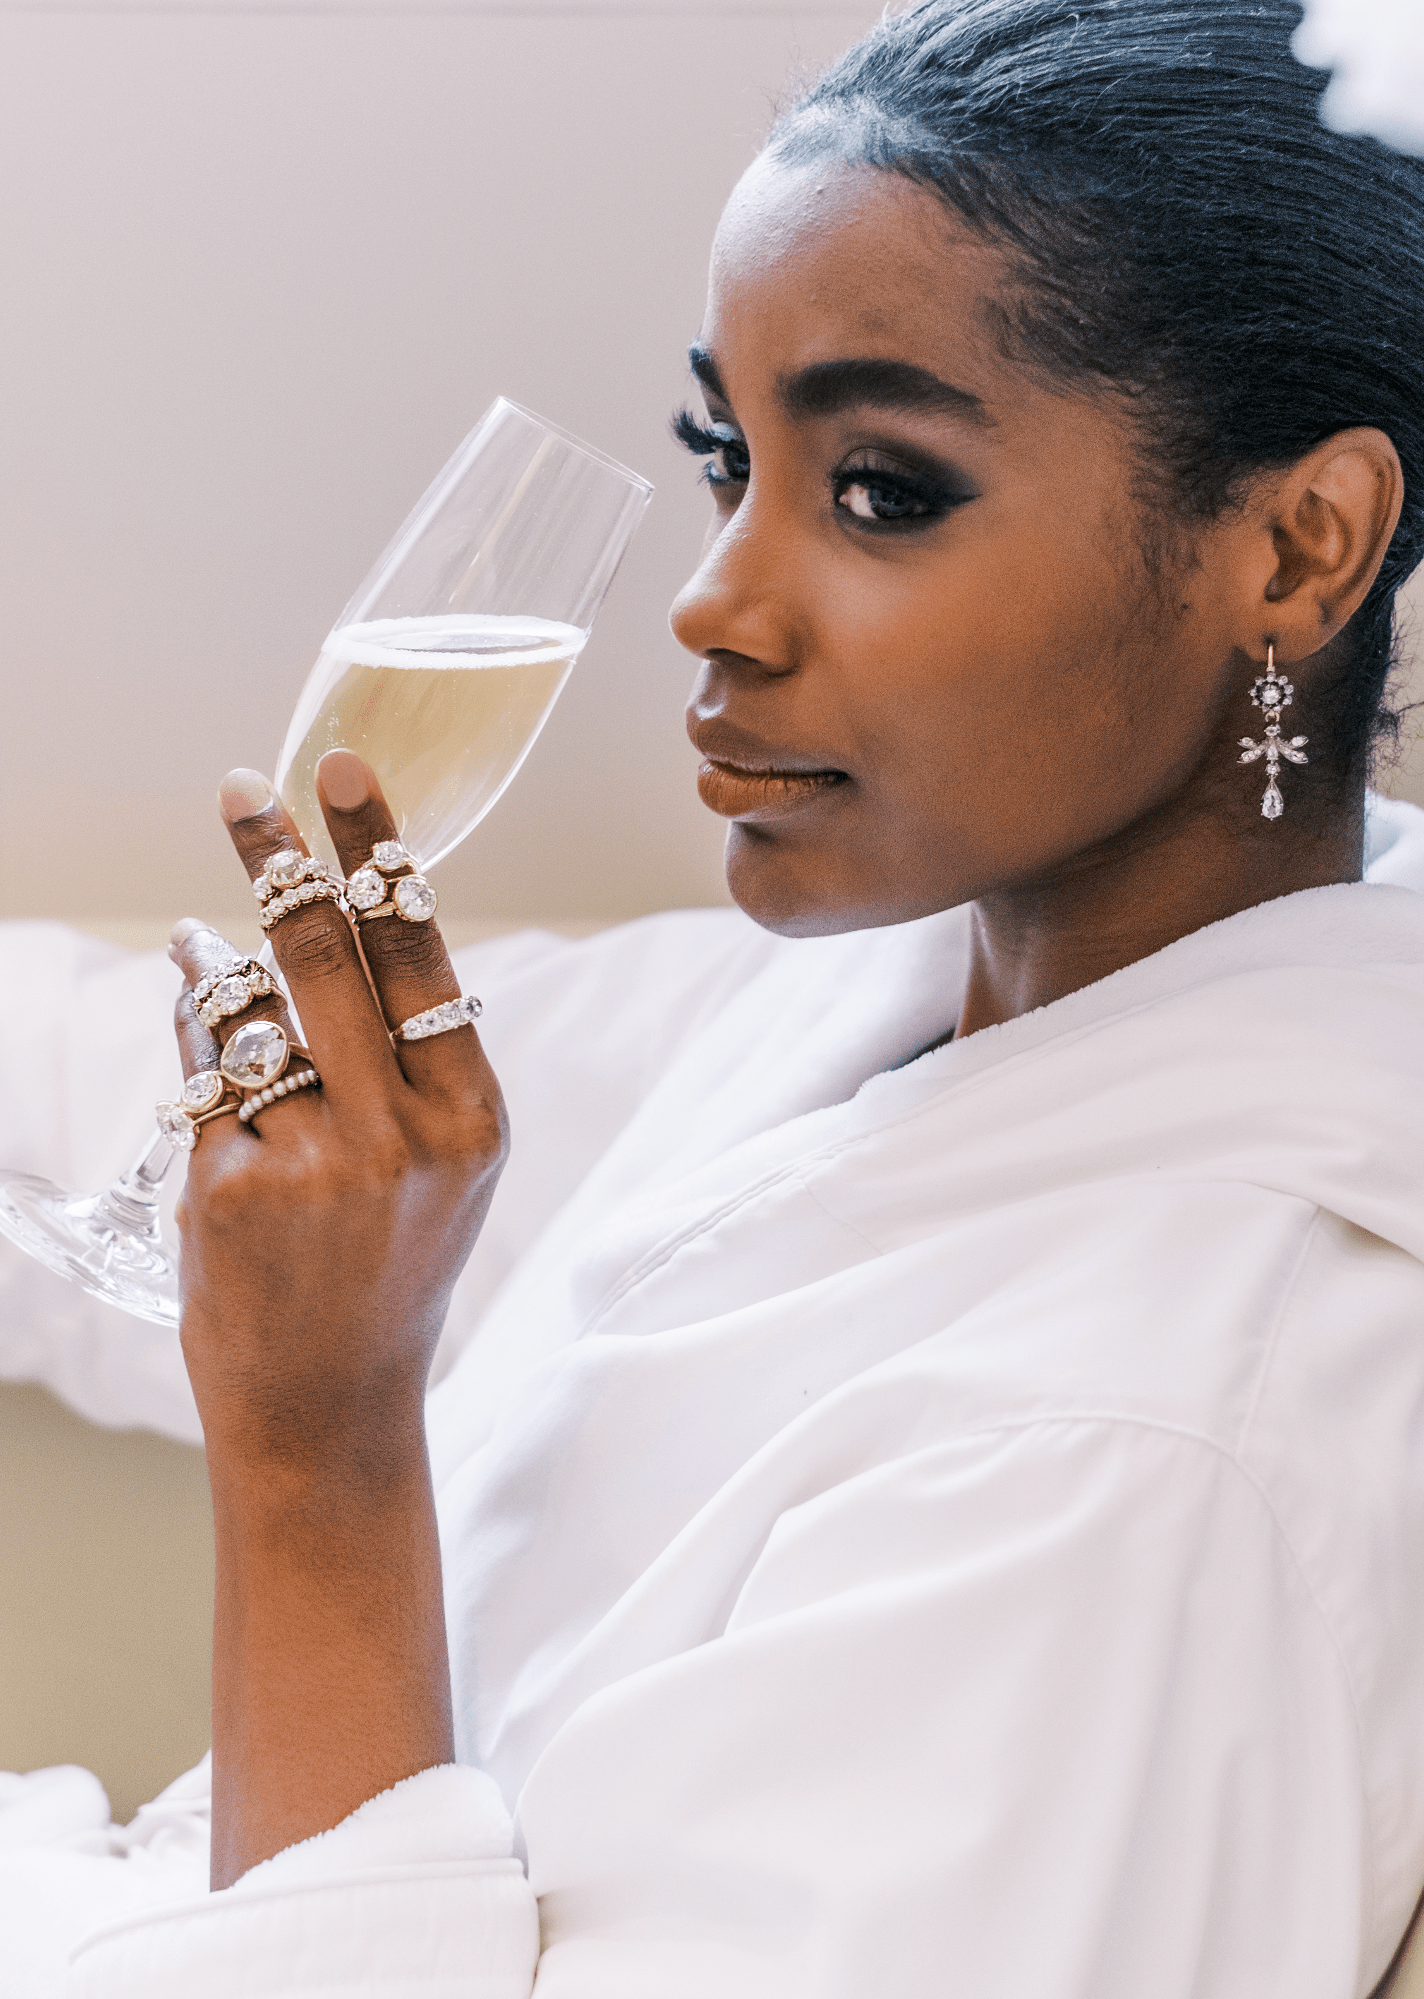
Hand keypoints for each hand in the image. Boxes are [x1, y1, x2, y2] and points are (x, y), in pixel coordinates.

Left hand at [172, 751, 507, 1477]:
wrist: (331, 1410)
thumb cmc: (387, 1268)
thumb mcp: (438, 1164)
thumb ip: (404, 1059)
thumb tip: (320, 933)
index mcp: (472, 1116)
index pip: (421, 952)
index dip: (379, 852)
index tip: (341, 771)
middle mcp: (403, 1135)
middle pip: (328, 956)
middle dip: (283, 857)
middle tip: (245, 789)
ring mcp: (315, 1165)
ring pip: (253, 1009)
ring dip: (219, 953)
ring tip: (201, 931)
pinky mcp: (234, 1194)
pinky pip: (204, 1075)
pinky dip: (196, 1030)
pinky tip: (193, 1001)